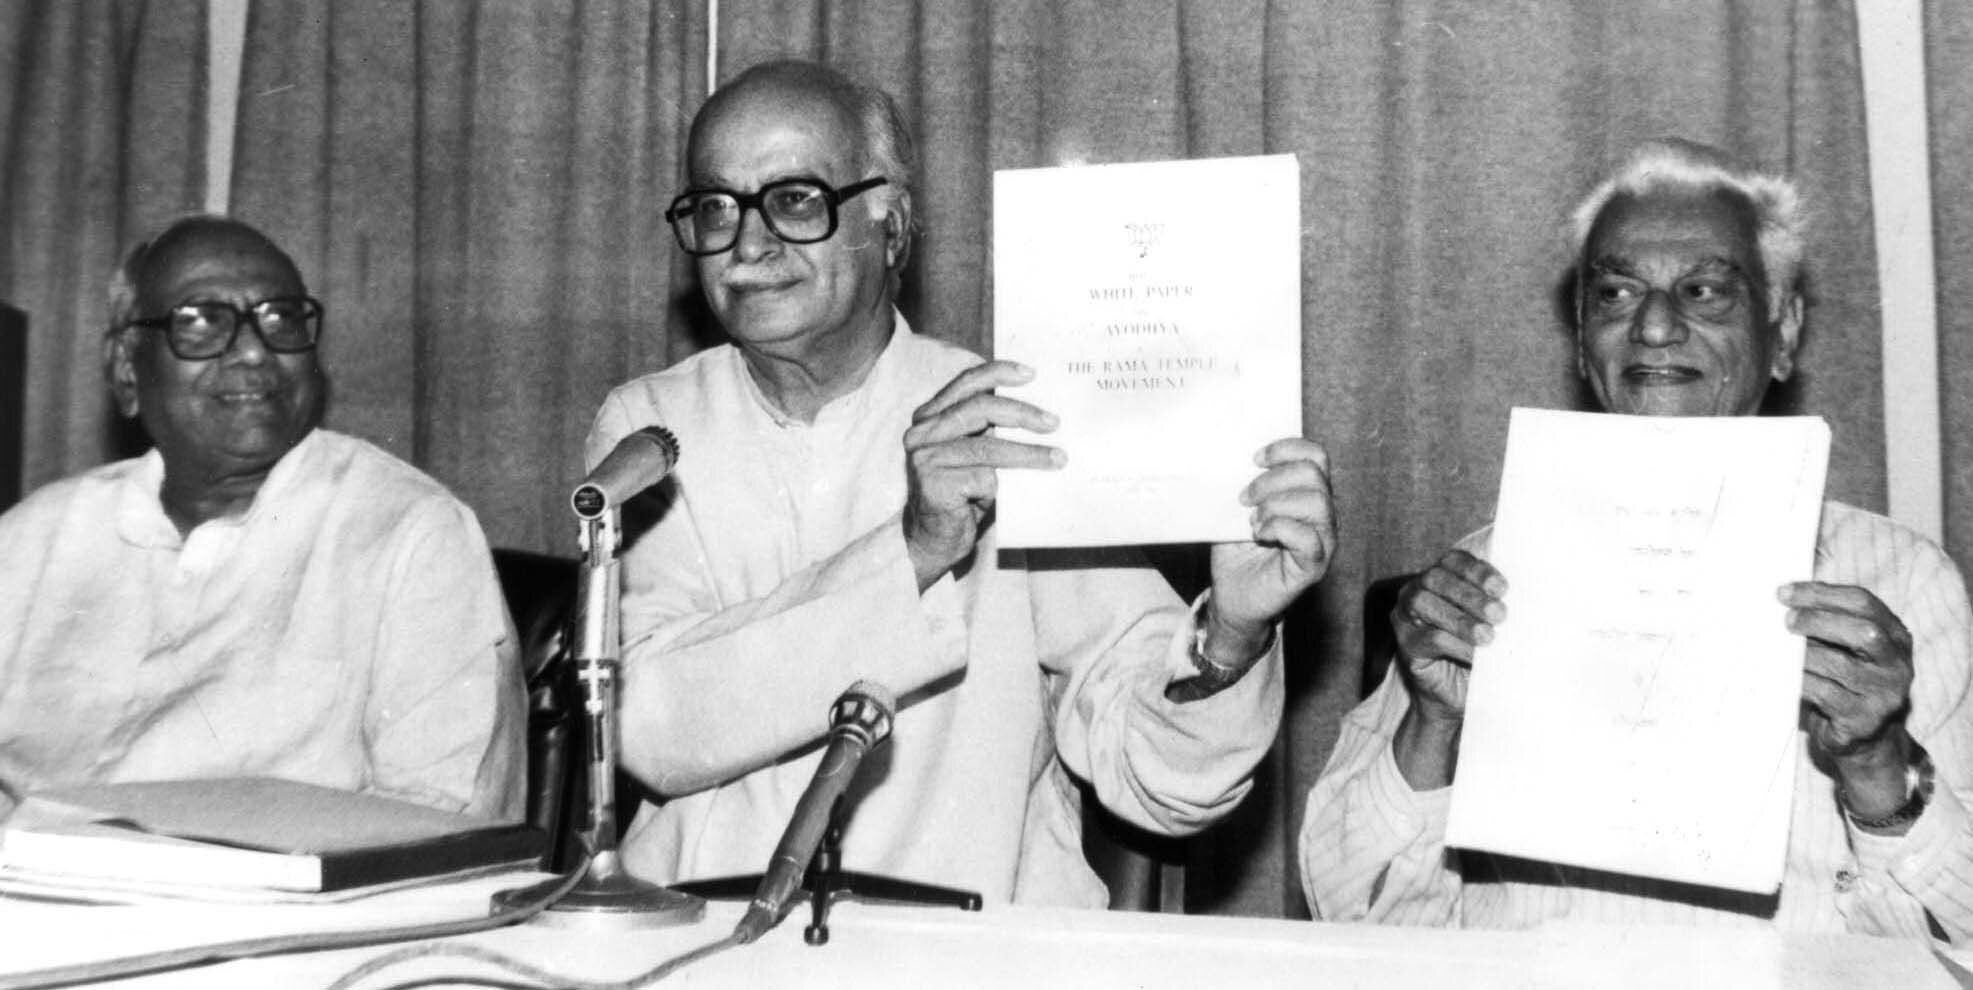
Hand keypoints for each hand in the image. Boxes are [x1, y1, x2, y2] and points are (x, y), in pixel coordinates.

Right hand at [902, 361, 1062, 590]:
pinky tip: (996, 499)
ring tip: (1058, 458)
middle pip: (979, 408)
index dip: (998, 372)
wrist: (931, 542)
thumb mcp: (975, 457)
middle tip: (1054, 423)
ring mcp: (924, 458)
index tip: (1031, 374)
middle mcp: (922, 432)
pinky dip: (997, 488)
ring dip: (1028, 453)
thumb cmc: (962, 497)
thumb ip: (989, 432)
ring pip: (986, 446)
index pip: (966, 383)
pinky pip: (981, 478)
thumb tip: (1040, 416)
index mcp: (930, 416)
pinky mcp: (932, 484)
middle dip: (1022, 413)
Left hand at [1203, 438, 1336, 660]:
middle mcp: (1322, 514)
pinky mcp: (1315, 566)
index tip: (1255, 459)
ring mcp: (1323, 540)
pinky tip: (1259, 534)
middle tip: (1245, 498)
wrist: (1232, 595)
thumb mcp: (1236, 509)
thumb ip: (1245, 483)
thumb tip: (1232, 456)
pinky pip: (1308, 537)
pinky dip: (1279, 528)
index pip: (1316, 455)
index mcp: (1307, 493)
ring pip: (1317, 502)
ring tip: (1253, 520)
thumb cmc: (1236, 551)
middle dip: (1273, 479)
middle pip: (1315, 474)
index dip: (1287, 448)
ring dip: (1276, 504)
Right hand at [1390, 549, 1506, 723]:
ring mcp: (1405, 617)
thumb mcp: (1491, 625)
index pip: (1454, 560)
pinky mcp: (1405, 645)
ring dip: (1460, 619)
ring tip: (1487, 636)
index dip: (1477, 570)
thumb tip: (1525, 601)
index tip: (1502, 588)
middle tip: (1499, 614)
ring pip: (1424, 603)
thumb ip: (1498, 608)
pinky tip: (1476, 656)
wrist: (1457, 696)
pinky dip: (1456, 644)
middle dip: (1469, 594)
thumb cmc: (1478, 653)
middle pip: (1436, 578)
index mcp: (1441, 577)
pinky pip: (1427, 638)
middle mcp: (1416, 590)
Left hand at [1783, 581, 1915, 814]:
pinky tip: (1782, 676)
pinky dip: (1800, 681)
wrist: (1864, 738)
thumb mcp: (1846, 649)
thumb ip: (1826, 625)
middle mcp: (1897, 665)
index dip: (1822, 594)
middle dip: (1818, 620)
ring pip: (1841, 665)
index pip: (1864, 603)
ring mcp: (1885, 695)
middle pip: (1864, 631)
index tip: (1784, 593)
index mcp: (1895, 636)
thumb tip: (1782, 601)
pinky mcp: (1865, 721)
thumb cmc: (1846, 683)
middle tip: (1786, 621)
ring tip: (1778, 650)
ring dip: (1803, 654)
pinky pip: (1826, 694)